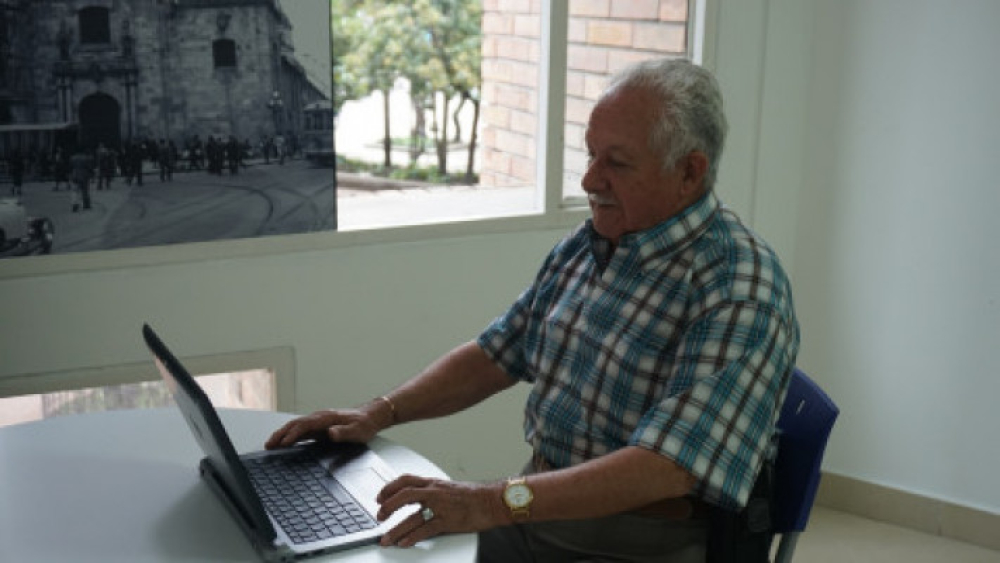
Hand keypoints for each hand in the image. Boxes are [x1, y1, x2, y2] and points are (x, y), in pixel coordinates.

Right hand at [264, 405, 386, 448]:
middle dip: (281, 434)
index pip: (304, 425)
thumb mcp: (357, 431)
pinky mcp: (319, 426)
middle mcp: (320, 417)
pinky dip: (290, 435)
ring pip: (296, 426)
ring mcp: (318, 421)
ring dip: (282, 434)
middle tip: (268, 445)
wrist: (371, 416)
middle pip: (295, 424)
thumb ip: (344, 432)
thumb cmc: (364, 425)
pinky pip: (301, 430)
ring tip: (270, 444)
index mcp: (326, 418)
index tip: (282, 443)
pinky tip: (284, 443)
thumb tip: (330, 433)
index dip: (292, 434)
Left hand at [376, 475, 506, 547]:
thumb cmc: (474, 495)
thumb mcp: (449, 488)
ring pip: (411, 518)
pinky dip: (412, 538)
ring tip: (386, 539)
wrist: (492, 500)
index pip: (405, 480)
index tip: (380, 497)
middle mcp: (434, 493)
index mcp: (433, 483)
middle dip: (388, 507)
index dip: (389, 488)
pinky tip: (404, 543)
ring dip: (396, 530)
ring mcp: (440, 507)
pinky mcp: (448, 521)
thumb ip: (433, 491)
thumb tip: (418, 498)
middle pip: (403, 496)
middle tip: (380, 517)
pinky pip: (425, 530)